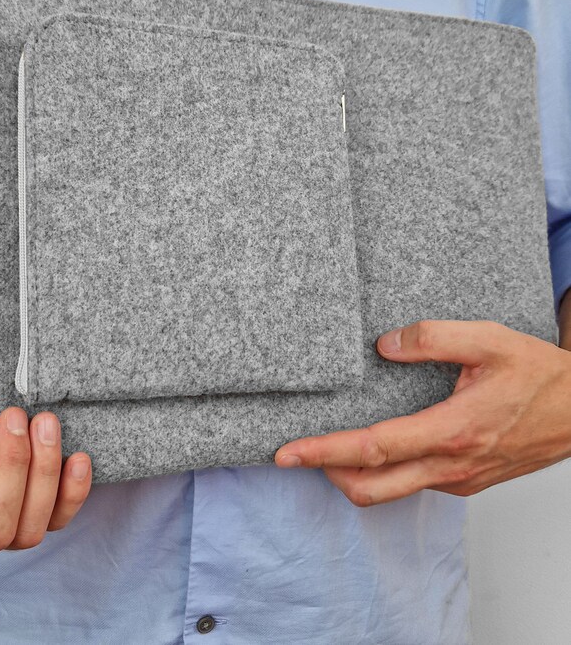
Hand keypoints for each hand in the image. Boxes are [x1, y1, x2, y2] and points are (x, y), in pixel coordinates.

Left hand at [274, 319, 570, 506]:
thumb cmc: (539, 375)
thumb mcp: (489, 339)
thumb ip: (433, 337)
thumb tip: (383, 345)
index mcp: (453, 430)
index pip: (372, 449)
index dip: (324, 451)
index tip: (287, 452)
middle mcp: (452, 464)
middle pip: (371, 488)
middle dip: (325, 473)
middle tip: (294, 454)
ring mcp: (459, 479)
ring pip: (391, 491)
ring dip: (353, 475)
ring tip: (327, 447)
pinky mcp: (465, 481)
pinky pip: (412, 485)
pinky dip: (382, 473)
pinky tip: (374, 448)